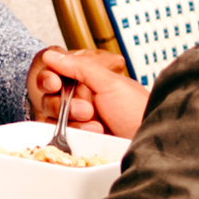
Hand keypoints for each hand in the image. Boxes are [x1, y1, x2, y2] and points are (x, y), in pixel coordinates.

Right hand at [25, 45, 146, 139]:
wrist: (150, 144)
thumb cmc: (138, 112)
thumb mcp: (110, 83)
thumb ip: (79, 66)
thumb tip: (51, 55)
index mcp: (89, 80)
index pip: (56, 73)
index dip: (49, 77)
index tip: (53, 83)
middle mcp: (81, 99)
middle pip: (48, 96)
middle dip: (64, 103)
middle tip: (86, 109)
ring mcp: (78, 121)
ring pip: (52, 116)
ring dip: (73, 119)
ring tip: (96, 124)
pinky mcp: (77, 140)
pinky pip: (60, 135)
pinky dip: (76, 134)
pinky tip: (96, 134)